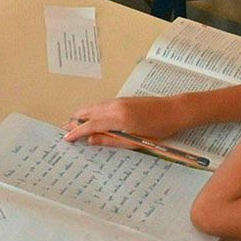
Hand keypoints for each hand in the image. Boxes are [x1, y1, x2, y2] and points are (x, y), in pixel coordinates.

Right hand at [63, 96, 193, 145]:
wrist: (176, 110)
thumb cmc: (160, 129)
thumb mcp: (137, 140)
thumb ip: (112, 140)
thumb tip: (91, 140)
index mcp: (117, 118)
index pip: (90, 125)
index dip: (76, 132)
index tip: (66, 138)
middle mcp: (114, 106)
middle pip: (86, 112)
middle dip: (74, 121)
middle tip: (64, 130)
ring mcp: (117, 101)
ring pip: (92, 107)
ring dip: (81, 115)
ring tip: (73, 124)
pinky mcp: (122, 99)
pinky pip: (100, 105)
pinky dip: (91, 111)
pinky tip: (91, 117)